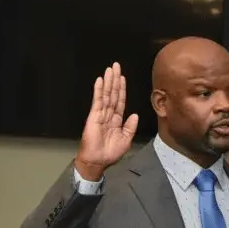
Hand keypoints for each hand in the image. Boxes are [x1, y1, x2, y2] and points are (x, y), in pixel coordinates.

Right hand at [75, 62, 138, 179]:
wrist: (97, 161)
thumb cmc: (110, 153)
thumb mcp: (126, 140)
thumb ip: (130, 127)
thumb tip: (135, 115)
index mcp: (117, 120)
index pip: (120, 101)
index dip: (122, 89)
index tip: (122, 77)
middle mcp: (108, 115)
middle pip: (113, 94)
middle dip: (115, 80)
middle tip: (116, 66)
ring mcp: (100, 114)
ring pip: (106, 95)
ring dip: (108, 81)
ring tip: (110, 69)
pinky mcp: (93, 116)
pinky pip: (97, 101)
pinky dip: (99, 91)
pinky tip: (100, 81)